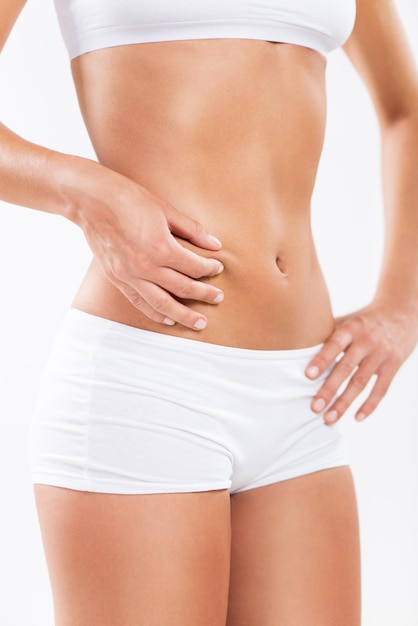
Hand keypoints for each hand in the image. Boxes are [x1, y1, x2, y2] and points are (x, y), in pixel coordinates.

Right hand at [74, 166, 224, 329]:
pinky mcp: (117, 279)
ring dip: (183, 315)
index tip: (218, 267)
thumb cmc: (129, 198)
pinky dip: (155, 314)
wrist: (90, 200)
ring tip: (199, 323)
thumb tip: (215, 244)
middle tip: (218, 297)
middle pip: (183, 288)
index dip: (210, 268)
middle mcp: (146, 266)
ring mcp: (129, 275)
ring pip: (162, 304)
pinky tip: (169, 320)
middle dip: (204, 294)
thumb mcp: (165, 209)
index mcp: (161, 247)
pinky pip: (139, 302)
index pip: (194, 266)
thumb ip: (192, 230)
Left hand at [304, 302, 417, 423]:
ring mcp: (381, 354)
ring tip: (329, 418)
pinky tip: (356, 417)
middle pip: (346, 368)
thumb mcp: (347, 319)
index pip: (334, 344)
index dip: (321, 360)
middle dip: (329, 389)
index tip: (308, 377)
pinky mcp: (393, 365)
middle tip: (314, 408)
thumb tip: (296, 345)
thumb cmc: (364, 319)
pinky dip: (369, 405)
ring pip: (361, 382)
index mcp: (351, 328)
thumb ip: (326, 332)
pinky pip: (381, 388)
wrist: (401, 311)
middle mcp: (366, 341)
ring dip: (344, 402)